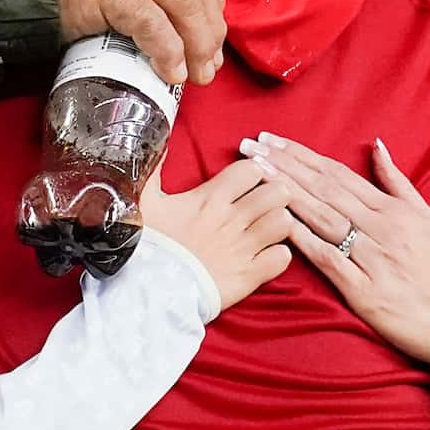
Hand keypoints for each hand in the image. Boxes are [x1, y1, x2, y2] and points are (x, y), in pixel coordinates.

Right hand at [142, 158, 292, 310]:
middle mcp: (233, 220)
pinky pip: (283, 258)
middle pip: (278, 192)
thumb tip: (159, 137)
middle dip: (274, 195)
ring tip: (267, 228)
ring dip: (279, 224)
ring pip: (285, 222)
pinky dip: (278, 256)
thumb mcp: (144, 201)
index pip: (252, 169)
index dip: (253, 172)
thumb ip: (153, 169)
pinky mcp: (249, 276)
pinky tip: (267, 255)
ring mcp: (243, 248)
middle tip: (264, 204)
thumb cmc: (147, 244)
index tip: (246, 182)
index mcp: (211, 198)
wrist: (148, 291)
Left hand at [238, 132, 429, 364]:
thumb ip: (397, 182)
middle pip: (324, 190)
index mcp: (392, 210)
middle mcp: (381, 228)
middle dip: (283, 166)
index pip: (337, 174)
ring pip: (323, 218)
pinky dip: (304, 241)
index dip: (301, 155)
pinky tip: (279, 224)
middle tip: (249, 147)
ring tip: (255, 175)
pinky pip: (330, 261)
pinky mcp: (366, 292)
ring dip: (286, 193)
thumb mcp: (428, 217)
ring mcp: (373, 259)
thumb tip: (376, 145)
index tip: (271, 140)